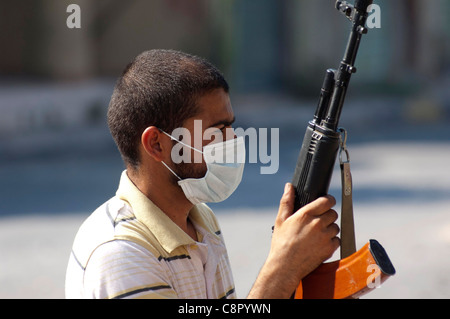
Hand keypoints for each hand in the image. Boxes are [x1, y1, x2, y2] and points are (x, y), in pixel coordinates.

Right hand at [248, 183, 339, 298]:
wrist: (285, 266)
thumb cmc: (281, 243)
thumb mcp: (281, 220)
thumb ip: (286, 201)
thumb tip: (289, 186)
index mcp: (306, 214)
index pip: (327, 201)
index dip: (328, 200)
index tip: (326, 203)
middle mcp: (317, 224)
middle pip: (333, 213)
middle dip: (327, 216)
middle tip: (318, 222)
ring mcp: (325, 237)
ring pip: (336, 227)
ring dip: (330, 229)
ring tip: (317, 235)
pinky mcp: (329, 249)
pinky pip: (337, 240)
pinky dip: (331, 241)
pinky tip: (320, 244)